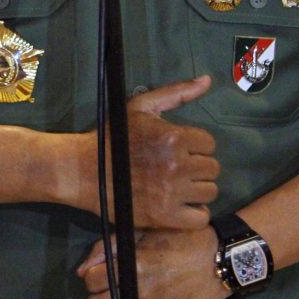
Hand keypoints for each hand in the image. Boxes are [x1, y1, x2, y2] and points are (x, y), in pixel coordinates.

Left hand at [77, 226, 225, 298]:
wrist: (218, 262)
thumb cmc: (181, 242)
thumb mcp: (145, 233)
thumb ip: (110, 248)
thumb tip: (82, 271)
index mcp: (133, 266)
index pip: (91, 280)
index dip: (94, 276)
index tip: (102, 274)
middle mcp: (139, 293)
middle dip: (98, 297)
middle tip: (110, 290)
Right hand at [108, 76, 218, 229]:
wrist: (85, 171)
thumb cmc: (114, 137)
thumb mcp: (142, 106)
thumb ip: (177, 93)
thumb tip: (207, 80)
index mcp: (175, 137)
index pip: (209, 144)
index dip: (196, 147)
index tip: (182, 151)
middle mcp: (178, 164)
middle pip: (212, 169)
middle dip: (198, 167)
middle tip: (180, 169)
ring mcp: (173, 192)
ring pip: (210, 192)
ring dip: (198, 190)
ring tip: (180, 187)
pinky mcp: (166, 217)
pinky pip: (200, 218)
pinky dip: (194, 213)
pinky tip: (181, 205)